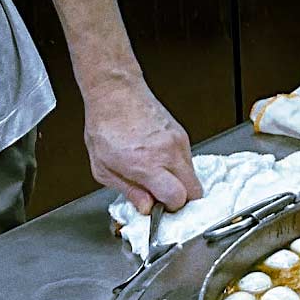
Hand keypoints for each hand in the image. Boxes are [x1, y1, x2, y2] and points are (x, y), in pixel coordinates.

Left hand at [83, 78, 201, 213]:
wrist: (115, 92)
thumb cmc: (105, 125)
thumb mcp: (103, 168)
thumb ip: (129, 191)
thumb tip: (147, 207)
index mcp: (147, 164)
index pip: (178, 198)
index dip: (170, 208)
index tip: (159, 206)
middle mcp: (168, 153)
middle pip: (195, 192)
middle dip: (182, 199)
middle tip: (163, 196)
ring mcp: (178, 143)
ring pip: (193, 176)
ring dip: (180, 182)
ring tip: (157, 175)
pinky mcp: (182, 135)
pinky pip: (188, 161)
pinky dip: (177, 167)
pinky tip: (159, 160)